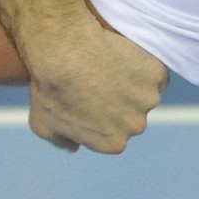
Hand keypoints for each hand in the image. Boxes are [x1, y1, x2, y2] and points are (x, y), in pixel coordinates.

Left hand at [25, 26, 167, 153]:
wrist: (64, 50)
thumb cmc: (49, 87)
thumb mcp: (43, 124)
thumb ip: (61, 141)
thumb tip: (73, 147)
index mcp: (113, 143)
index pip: (113, 133)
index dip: (103, 114)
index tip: (92, 98)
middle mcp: (135, 126)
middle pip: (133, 115)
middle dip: (121, 101)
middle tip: (101, 79)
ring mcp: (148, 100)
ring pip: (145, 92)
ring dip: (134, 83)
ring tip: (110, 66)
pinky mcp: (156, 74)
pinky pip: (154, 71)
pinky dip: (144, 65)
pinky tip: (123, 56)